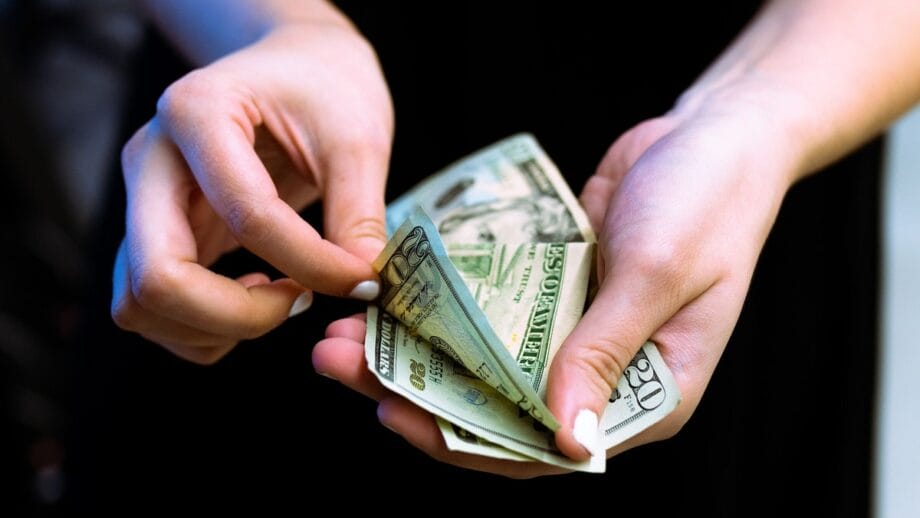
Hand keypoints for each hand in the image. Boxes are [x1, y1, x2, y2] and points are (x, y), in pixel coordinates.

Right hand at [111, 20, 393, 363]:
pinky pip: (152, 309)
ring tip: (279, 300)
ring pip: (139, 304)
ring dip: (213, 327)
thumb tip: (362, 286)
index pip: (245, 214)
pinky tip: (254, 297)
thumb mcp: (357, 139)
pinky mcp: (155, 234)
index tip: (360, 279)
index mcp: (197, 112)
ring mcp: (143, 201)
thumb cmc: (323, 89)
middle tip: (299, 303)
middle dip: (237, 315)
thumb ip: (359, 215)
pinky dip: (202, 328)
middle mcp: (150, 159)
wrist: (295, 69)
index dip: (310, 263)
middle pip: (157, 277)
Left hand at [315, 94, 795, 476]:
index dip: (463, 441)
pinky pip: (491, 313)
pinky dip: (446, 308)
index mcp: (646, 397)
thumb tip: (563, 438)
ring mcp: (575, 334)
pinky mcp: (555, 292)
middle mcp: (605, 376)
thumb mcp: (659, 275)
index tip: (393, 413)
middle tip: (343, 362)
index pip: (543, 449)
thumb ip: (605, 353)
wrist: (714, 135)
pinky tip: (395, 292)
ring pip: (485, 362)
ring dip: (418, 349)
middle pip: (498, 408)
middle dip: (418, 391)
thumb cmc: (709, 205)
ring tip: (349, 328)